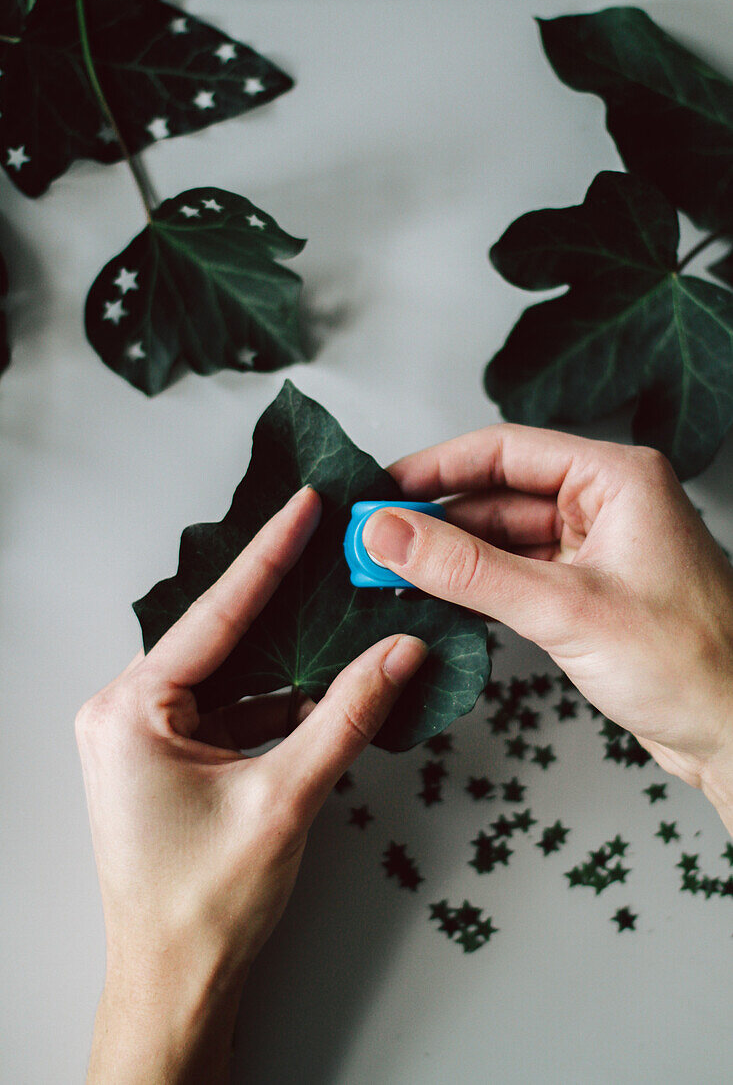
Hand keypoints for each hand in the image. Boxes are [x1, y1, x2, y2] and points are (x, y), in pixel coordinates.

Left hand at [76, 486, 425, 1084]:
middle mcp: (126, 712)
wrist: (178, 984)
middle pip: (219, 635)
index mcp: (129, 710)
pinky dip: (277, 695)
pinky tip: (326, 678)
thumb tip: (398, 654)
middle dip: (279, 596)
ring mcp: (146, 735)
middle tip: (329, 542)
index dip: (268, 556)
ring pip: (229, 670)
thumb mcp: (284, 798)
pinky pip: (230, 705)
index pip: (214, 614)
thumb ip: (346, 716)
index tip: (305, 506)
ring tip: (341, 605)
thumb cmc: (205, 905)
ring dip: (285, 651)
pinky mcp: (170, 756)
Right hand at [362, 426, 732, 833]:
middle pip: (498, 495)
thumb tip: (388, 535)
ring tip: (390, 572)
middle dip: (434, 519)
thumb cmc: (690, 664)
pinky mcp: (587, 595)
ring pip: (503, 539)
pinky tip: (435, 597)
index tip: (379, 489)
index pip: (505, 451)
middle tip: (372, 541)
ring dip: (450, 556)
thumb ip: (468, 570)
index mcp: (615, 479)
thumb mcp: (564, 608)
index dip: (435, 468)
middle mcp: (605, 505)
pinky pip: (516, 576)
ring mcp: (596, 551)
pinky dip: (475, 586)